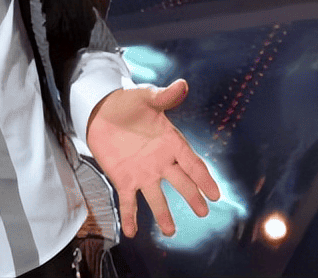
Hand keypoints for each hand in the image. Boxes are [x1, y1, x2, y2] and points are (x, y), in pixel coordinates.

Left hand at [84, 79, 220, 237]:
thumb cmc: (128, 104)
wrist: (101, 110)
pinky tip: (131, 232)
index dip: (203, 177)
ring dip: (162, 214)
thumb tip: (182, 85)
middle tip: (202, 211)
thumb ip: (163, 96)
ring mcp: (143, 173)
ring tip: (169, 231)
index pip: (191, 162)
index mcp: (170, 143)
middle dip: (191, 196)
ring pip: (156, 197)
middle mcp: (160, 162)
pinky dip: (130, 216)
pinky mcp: (123, 179)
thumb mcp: (145, 98)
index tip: (216, 193)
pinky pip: (128, 201)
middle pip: (180, 182)